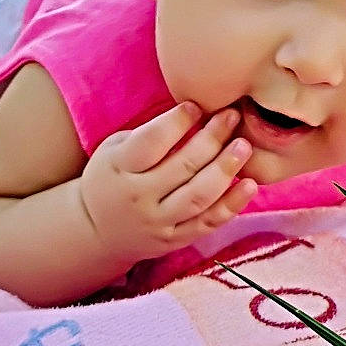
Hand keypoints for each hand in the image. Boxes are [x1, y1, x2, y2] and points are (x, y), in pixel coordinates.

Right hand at [80, 102, 256, 259]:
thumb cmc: (112, 176)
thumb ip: (150, 133)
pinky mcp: (174, 240)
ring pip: (198, 197)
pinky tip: (249, 185)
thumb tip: (196, 109)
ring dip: (225, 170)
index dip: (177, 122)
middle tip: (232, 116)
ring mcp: (158, 221)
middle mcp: (139, 197)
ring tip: (244, 146)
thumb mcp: (115, 149)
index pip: (152, 142)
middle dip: (211, 138)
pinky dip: (231, 205)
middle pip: (182, 167)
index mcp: (120, 167)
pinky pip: (207, 223)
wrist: (95, 231)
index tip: (196, 106)